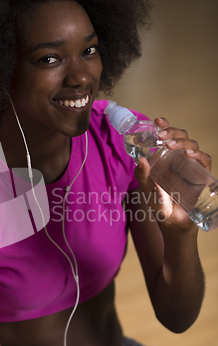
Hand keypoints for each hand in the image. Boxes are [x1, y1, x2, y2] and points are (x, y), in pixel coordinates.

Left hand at [134, 117, 211, 231]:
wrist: (173, 224)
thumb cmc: (160, 205)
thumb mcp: (147, 190)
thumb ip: (143, 176)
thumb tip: (140, 159)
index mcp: (166, 157)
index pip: (168, 137)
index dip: (165, 125)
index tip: (157, 120)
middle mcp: (180, 158)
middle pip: (181, 136)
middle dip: (172, 132)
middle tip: (161, 135)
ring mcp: (192, 166)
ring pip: (192, 145)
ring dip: (182, 141)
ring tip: (170, 145)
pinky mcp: (202, 175)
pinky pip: (204, 160)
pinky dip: (197, 155)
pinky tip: (187, 154)